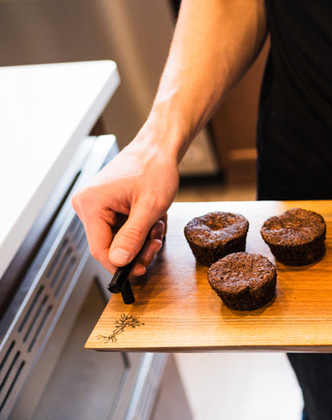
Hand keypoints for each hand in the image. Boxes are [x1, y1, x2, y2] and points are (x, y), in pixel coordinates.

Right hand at [72, 136, 179, 275]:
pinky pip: (119, 229)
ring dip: (141, 238)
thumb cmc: (155, 170)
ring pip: (117, 239)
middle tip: (157, 241)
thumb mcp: (150, 207)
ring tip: (157, 223)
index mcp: (91, 204)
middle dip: (137, 248)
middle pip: (109, 246)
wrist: (156, 149)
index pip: (100, 250)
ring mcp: (93, 205)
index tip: (140, 270)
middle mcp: (86, 205)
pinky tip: (151, 218)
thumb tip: (118, 261)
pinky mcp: (102, 205)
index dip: (121, 265)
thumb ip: (133, 236)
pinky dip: (138, 228)